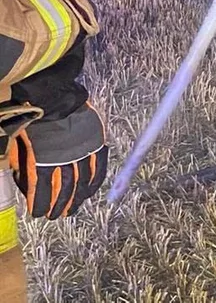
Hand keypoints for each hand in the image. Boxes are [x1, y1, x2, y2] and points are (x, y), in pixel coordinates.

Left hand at [8, 101, 107, 218]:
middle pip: (65, 190)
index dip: (39, 205)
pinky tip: (90, 192)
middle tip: (55, 216)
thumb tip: (25, 186)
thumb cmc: (31, 121)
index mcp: (42, 161)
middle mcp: (65, 160)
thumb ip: (22, 167)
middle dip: (59, 206)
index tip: (36, 214)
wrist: (52, 98)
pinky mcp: (95, 144)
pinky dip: (95, 182)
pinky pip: (98, 168)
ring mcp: (83, 152)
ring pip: (82, 182)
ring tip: (72, 209)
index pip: (42, 191)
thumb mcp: (18, 146)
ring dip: (77, 199)